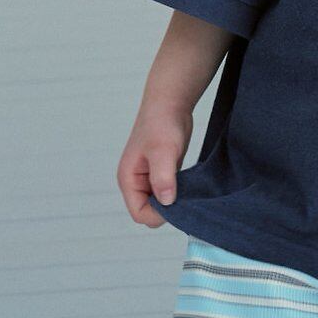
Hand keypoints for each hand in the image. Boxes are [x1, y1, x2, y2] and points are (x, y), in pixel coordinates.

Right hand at [117, 100, 191, 226]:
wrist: (170, 103)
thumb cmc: (163, 123)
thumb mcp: (164, 150)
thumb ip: (162, 177)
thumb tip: (166, 202)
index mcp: (128, 179)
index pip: (139, 214)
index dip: (158, 214)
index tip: (176, 200)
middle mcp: (136, 182)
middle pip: (149, 212)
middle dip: (167, 208)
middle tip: (184, 191)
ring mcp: (148, 179)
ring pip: (160, 204)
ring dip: (174, 199)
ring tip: (187, 184)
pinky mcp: (161, 174)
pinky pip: (168, 193)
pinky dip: (178, 192)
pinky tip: (188, 181)